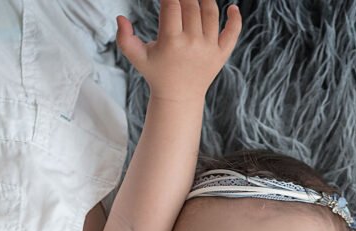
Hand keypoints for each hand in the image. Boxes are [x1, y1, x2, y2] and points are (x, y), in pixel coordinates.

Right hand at [116, 0, 240, 101]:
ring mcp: (209, 48)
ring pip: (211, 13)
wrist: (179, 97)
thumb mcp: (137, 57)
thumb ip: (124, 39)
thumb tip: (120, 17)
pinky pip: (233, 32)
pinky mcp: (221, 54)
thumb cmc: (156, 73)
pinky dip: (235, 19)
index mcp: (171, 41)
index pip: (172, 5)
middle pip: (191, 6)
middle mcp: (192, 43)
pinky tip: (233, 8)